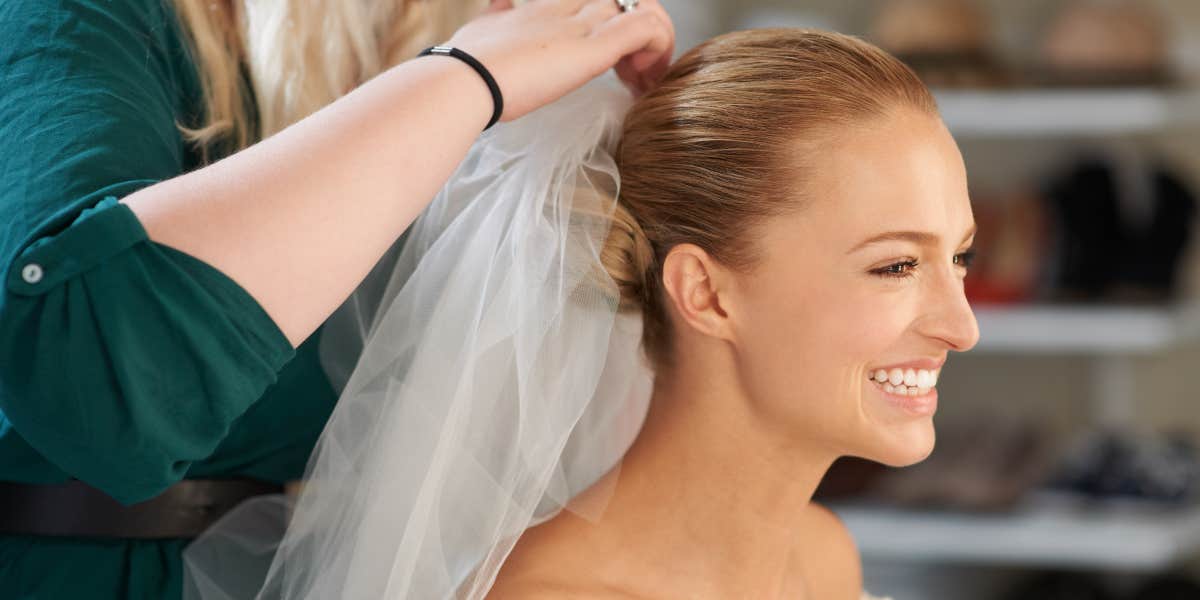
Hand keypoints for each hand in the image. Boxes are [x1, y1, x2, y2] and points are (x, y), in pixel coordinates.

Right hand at [445, 0, 674, 121]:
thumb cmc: (464, 67)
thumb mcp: (485, 29)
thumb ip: (499, 16)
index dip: (610, 20)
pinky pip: (645, 28)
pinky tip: (640, 77)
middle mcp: (565, 8)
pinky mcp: (593, 49)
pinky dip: (656, 48)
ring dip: (654, 42)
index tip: (613, 57)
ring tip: (642, 78)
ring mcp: (581, 25)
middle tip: (634, 70)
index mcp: (542, 6)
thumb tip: (500, 3)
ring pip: (642, 9)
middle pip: (621, 0)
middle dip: (638, 30)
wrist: (461, 80)